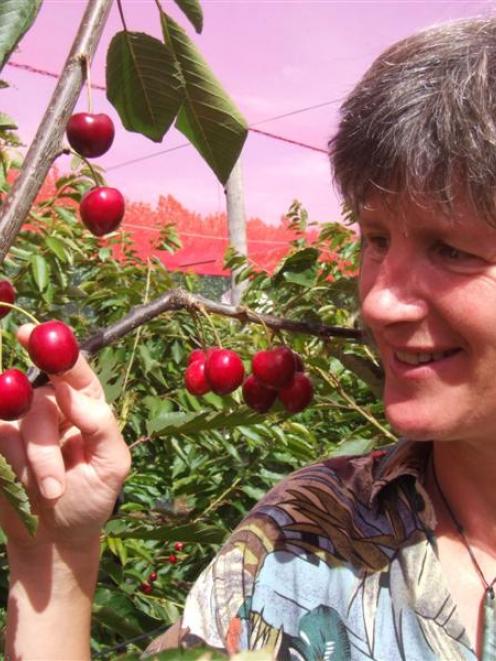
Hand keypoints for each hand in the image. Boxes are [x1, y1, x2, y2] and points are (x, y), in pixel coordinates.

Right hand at [0, 324, 130, 551]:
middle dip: (43, 448)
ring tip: (46, 494)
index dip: (53, 351)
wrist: (55, 541)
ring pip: (13, 422)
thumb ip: (100, 425)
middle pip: (38, 400)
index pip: (72, 371)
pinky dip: (7, 460)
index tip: (30, 336)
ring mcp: (19, 426)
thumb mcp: (112, 465)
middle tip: (52, 487)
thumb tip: (73, 392)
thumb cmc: (91, 500)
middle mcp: (51, 409)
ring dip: (28, 463)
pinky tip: (21, 485)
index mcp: (85, 406)